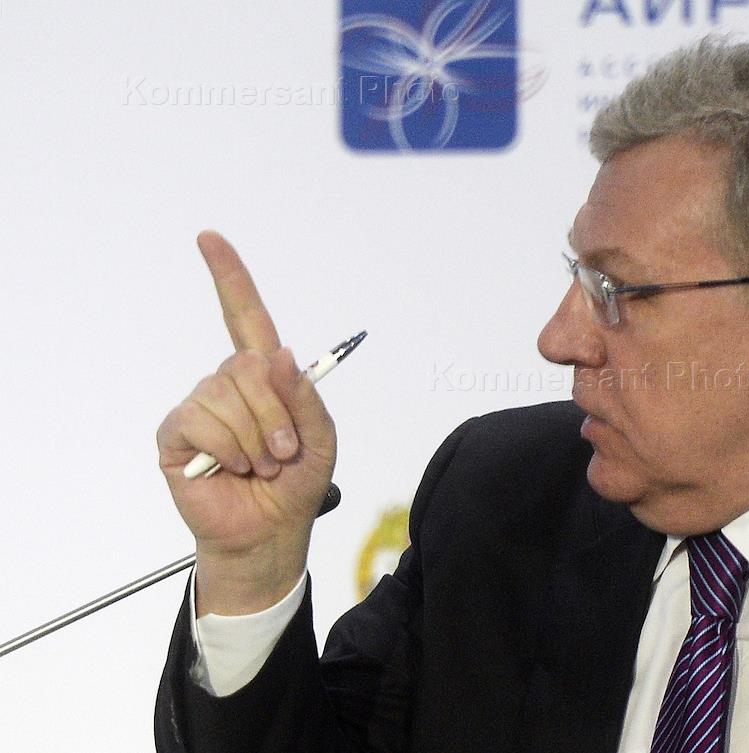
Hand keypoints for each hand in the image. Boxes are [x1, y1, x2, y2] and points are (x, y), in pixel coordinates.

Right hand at [157, 231, 335, 614]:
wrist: (268, 532)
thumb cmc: (296, 484)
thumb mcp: (321, 440)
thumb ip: (306, 397)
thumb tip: (283, 355)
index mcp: (266, 377)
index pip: (245, 317)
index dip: (229, 277)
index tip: (209, 238)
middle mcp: (229, 384)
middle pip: (248, 364)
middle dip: (276, 412)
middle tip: (284, 450)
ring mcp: (200, 407)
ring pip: (225, 395)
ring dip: (254, 437)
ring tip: (260, 464)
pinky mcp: (176, 435)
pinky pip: (199, 421)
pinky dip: (226, 448)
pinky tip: (230, 468)